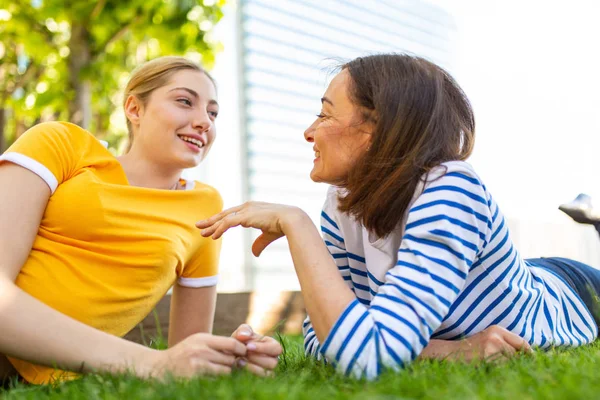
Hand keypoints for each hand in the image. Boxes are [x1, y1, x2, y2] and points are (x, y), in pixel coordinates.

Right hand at [141, 333, 246, 378]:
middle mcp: (200, 350)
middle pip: (231, 359)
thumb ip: (216, 344)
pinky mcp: (193, 379)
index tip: (244, 355)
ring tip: (222, 373)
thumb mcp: (197, 342)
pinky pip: (215, 382)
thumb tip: (242, 348)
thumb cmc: (182, 354)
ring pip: (226, 372)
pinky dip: (218, 383)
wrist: (157, 367)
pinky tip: (213, 380)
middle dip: (236, 364)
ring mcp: (197, 365)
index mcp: (203, 339)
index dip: (242, 350)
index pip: (232, 344)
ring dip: (228, 374)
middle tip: (238, 367)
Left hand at [196, 201, 308, 255]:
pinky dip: (219, 230)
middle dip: (212, 221)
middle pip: (225, 214)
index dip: (221, 220)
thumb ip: (259, 243)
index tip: (213, 226)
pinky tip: (213, 236)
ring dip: (212, 226)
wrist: (291, 220)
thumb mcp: (267, 235)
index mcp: (252, 208)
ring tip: (202, 232)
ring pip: (224, 218)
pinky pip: (227, 223)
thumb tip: (254, 254)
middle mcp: (247, 206)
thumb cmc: (282, 226)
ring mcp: (246, 210)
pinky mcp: (245, 216)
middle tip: (200, 226)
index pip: (233, 214)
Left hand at [231, 324, 282, 376]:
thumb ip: (244, 330)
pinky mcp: (260, 380)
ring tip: (239, 360)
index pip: (277, 349)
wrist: (233, 354)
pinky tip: (238, 367)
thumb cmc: (241, 341)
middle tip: (244, 354)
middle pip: (273, 363)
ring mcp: (268, 371)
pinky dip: (248, 374)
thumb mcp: (242, 333)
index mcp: (273, 346)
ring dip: (252, 367)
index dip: (264, 348)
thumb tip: (245, 336)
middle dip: (257, 358)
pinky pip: (258, 380)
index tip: (248, 346)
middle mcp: (273, 360)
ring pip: (267, 374)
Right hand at [418, 325, 532, 361]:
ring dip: (507, 367)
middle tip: (516, 367)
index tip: (532, 361)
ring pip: (511, 362)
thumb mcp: (488, 338)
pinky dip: (499, 370)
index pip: (522, 342)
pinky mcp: (486, 357)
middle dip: (518, 362)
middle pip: (518, 354)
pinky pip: (502, 368)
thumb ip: (505, 342)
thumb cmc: (471, 348)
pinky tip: (489, 367)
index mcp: (497, 329)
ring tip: (494, 365)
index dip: (529, 354)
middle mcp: (496, 336)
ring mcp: (491, 347)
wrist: (450, 352)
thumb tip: (527, 354)